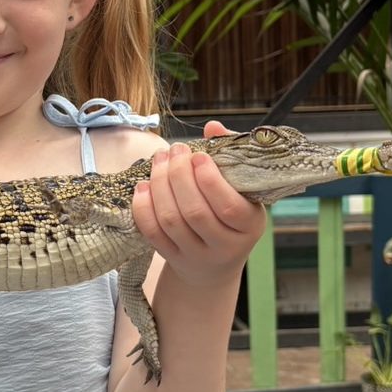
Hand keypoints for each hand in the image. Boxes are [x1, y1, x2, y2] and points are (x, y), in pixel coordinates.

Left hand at [131, 121, 265, 286]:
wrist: (215, 264)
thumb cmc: (232, 216)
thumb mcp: (242, 191)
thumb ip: (231, 157)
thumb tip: (212, 127)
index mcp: (249, 226)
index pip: (229, 207)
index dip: (210, 180)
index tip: (197, 155)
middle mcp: (224, 246)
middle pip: (194, 212)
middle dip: (178, 175)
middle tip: (174, 150)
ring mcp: (195, 254)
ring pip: (170, 220)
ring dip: (159, 185)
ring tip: (158, 160)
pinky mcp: (171, 257)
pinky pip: (152, 233)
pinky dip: (143, 208)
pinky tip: (142, 186)